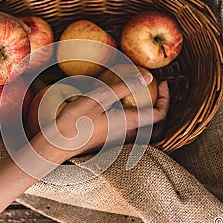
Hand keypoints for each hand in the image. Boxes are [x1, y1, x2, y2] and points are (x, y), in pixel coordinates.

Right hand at [31, 77, 169, 160]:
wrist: (56, 145)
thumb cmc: (74, 121)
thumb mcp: (97, 97)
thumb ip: (123, 86)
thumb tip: (148, 76)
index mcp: (129, 124)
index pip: (159, 115)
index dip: (166, 98)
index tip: (162, 82)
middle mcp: (128, 135)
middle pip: (157, 127)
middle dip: (164, 108)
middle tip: (160, 91)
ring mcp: (119, 141)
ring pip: (146, 132)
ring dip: (152, 115)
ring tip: (147, 98)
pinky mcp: (110, 142)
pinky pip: (133, 132)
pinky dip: (138, 120)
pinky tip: (125, 108)